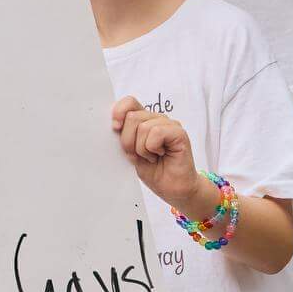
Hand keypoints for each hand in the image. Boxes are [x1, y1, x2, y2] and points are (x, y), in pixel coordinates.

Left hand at [112, 99, 211, 216]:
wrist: (173, 189)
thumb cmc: (154, 171)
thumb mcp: (131, 152)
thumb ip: (124, 136)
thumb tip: (113, 124)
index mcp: (145, 120)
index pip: (129, 102)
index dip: (119, 112)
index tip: (115, 128)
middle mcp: (157, 119)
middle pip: (132, 116)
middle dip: (128, 141)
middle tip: (138, 155)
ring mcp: (169, 125)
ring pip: (143, 127)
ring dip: (141, 148)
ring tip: (151, 157)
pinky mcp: (179, 133)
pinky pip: (156, 132)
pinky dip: (152, 148)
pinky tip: (159, 155)